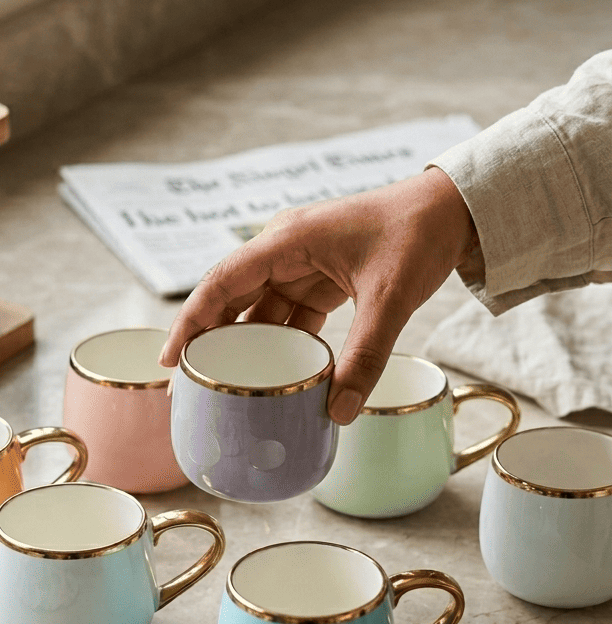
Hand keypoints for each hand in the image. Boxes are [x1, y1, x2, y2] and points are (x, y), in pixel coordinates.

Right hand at [160, 167, 477, 422]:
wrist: (453, 210)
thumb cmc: (418, 235)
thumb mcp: (391, 298)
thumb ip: (365, 356)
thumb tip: (339, 413)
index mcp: (287, 240)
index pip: (222, 282)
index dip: (192, 321)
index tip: (170, 360)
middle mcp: (285, 247)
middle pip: (231, 296)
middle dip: (208, 338)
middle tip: (187, 384)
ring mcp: (302, 262)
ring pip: (258, 308)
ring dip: (244, 343)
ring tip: (224, 384)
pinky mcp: (320, 276)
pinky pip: (288, 312)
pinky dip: (280, 341)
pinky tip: (274, 372)